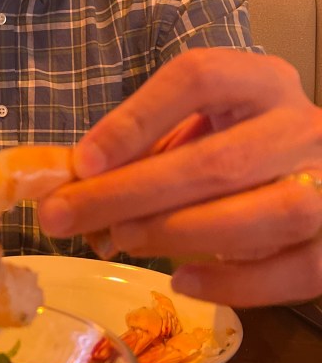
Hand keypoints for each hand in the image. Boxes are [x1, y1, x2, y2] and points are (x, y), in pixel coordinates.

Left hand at [39, 49, 321, 307]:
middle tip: (66, 216)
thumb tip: (71, 187)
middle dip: (131, 193)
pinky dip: (234, 283)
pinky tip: (182, 282)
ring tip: (122, 241)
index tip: (81, 161)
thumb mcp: (195, 132)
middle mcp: (304, 125)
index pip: (199, 78)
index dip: (136, 118)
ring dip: (180, 232)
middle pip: (219, 159)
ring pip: (266, 213)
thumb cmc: (239, 150)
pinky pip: (294, 271)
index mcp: (261, 82)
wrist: (320, 180)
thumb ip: (143, 151)